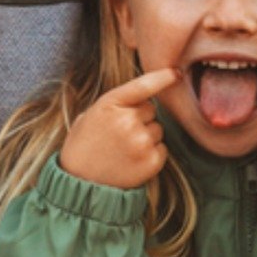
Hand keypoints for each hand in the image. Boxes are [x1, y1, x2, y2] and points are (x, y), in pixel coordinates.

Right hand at [60, 67, 178, 189]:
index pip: (143, 85)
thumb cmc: (84, 146)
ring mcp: (141, 142)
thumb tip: (143, 99)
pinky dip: (152, 153)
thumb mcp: (90, 115)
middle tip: (120, 134)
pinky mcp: (152, 161)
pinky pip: (162, 148)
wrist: (80, 183)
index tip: (177, 72)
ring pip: (157, 129)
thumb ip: (116, 104)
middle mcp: (127, 121)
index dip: (162, 77)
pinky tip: (132, 160)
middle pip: (151, 110)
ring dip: (146, 136)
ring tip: (124, 149)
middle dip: (141, 118)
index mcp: (110, 104)